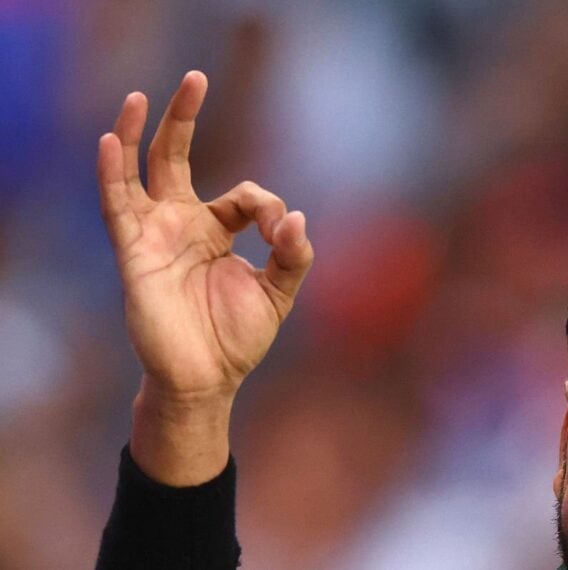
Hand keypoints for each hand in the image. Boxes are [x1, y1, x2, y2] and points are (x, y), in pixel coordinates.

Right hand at [97, 71, 313, 484]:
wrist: (207, 380)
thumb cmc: (238, 338)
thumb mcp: (278, 293)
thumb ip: (293, 256)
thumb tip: (297, 217)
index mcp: (218, 231)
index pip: (245, 195)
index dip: (267, 205)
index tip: (281, 230)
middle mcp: (183, 226)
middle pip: (177, 158)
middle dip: (184, 117)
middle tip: (196, 77)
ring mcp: (156, 236)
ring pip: (139, 172)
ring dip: (136, 133)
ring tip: (138, 95)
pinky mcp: (135, 254)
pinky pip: (118, 206)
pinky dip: (113, 173)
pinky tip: (112, 140)